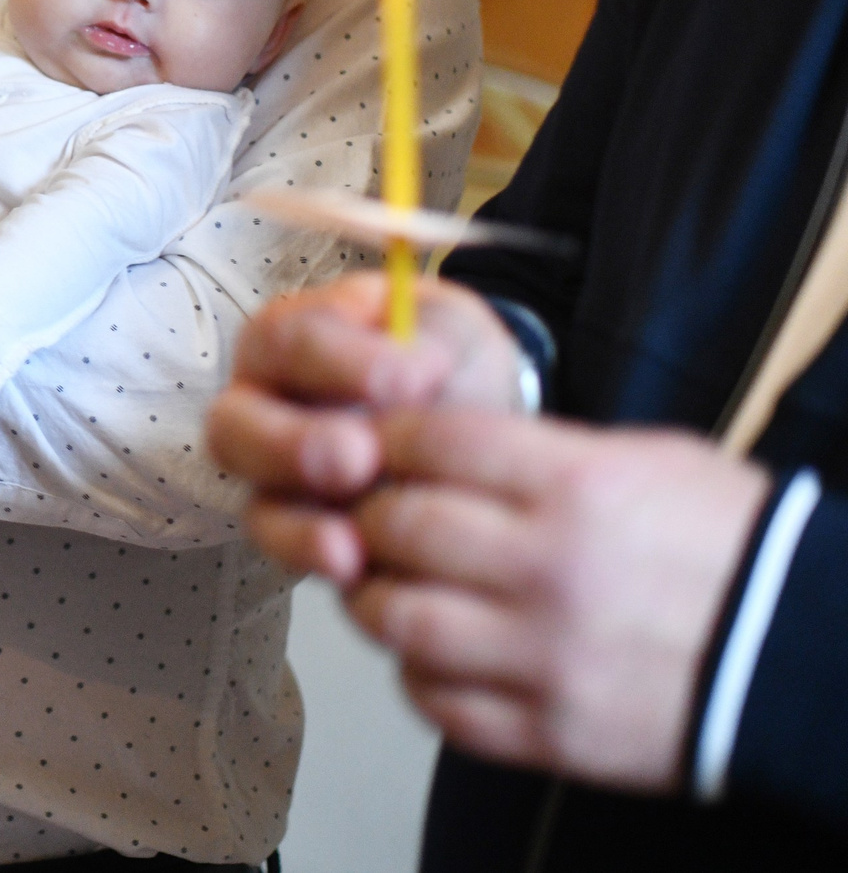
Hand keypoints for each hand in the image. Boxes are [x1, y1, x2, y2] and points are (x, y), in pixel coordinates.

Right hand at [207, 272, 527, 582]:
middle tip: (359, 458)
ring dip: (295, 516)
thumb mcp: (448, 326)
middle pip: (234, 426)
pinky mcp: (289, 527)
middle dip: (296, 446)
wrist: (473, 428)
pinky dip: (307, 554)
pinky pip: (277, 545)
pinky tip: (350, 561)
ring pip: (247, 491)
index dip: (342, 361)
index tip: (414, 377)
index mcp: (286, 338)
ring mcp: (269, 473)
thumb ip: (431, 330)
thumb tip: (415, 364)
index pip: (288, 342)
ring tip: (349, 536)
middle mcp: (259, 405)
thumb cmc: (444, 366)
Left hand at [347, 409, 768, 792]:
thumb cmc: (728, 546)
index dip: (385, 438)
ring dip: (373, 599)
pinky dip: (418, 676)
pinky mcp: (549, 731)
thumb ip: (536, 452)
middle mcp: (549, 569)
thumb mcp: (645, 461)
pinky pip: (437, 703)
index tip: (377, 448)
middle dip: (367, 515)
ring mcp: (545, 657)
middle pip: (395, 526)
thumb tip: (434, 446)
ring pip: (397, 620)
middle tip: (369, 518)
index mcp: (575, 486)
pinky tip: (434, 654)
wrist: (808, 655)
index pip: (428, 442)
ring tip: (387, 587)